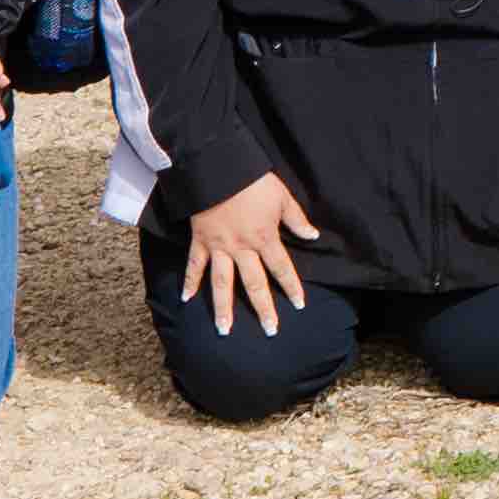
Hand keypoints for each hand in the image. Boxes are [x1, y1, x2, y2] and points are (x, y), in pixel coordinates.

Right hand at [176, 172, 318, 332]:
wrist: (220, 168)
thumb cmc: (254, 181)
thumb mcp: (282, 197)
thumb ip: (296, 219)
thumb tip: (313, 236)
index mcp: (264, 238)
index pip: (282, 268)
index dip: (291, 287)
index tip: (299, 305)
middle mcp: (242, 248)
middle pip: (254, 283)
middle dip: (263, 308)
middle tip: (270, 330)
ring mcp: (219, 247)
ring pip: (222, 283)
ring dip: (223, 308)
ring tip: (224, 330)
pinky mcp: (200, 241)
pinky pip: (194, 265)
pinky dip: (189, 281)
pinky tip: (185, 299)